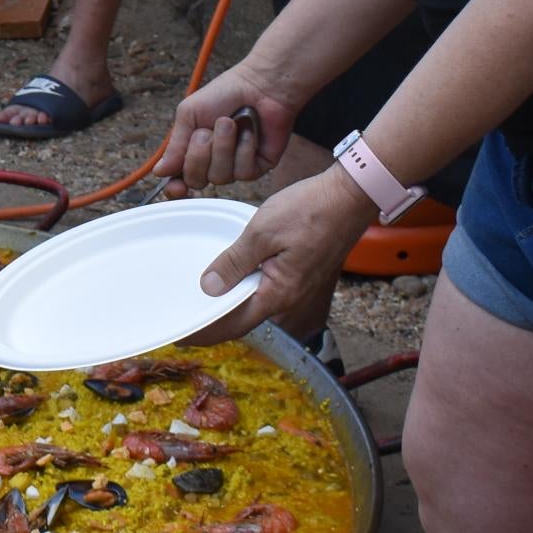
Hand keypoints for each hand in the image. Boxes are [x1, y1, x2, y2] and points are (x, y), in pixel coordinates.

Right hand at [151, 67, 299, 190]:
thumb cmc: (223, 94)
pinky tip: (249, 132)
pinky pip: (243, 172)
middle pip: (197, 180)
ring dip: (223, 147)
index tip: (176, 186)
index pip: (180, 179)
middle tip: (206, 131)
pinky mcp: (257, 167)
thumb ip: (175, 145)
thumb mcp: (189, 114)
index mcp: (192, 150)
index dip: (176, 187)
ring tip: (230, 123)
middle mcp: (212, 162)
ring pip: (220, 177)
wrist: (259, 86)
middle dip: (199, 154)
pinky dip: (244, 148)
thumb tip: (159, 171)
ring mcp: (235, 166)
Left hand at [178, 167, 378, 345]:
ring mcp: (298, 287)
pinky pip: (268, 289)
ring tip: (204, 300)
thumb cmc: (310, 210)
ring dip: (231, 306)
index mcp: (278, 294)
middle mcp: (289, 298)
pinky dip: (246, 289)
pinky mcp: (302, 274)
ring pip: (256, 304)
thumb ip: (234, 262)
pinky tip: (234, 277)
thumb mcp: (262, 232)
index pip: (234, 325)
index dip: (206, 333)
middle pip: (245, 318)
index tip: (182, 336)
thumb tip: (209, 288)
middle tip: (187, 318)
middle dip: (215, 323)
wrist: (350, 196)